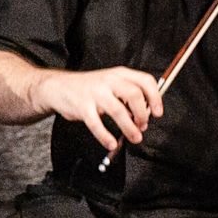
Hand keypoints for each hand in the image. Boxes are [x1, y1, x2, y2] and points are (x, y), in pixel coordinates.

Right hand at [42, 65, 166, 151]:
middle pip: (134, 95)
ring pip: (118, 111)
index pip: (145, 81)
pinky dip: (105, 136)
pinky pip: (97, 124)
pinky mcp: (82, 106)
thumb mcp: (111, 84)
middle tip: (143, 126)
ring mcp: (95, 93)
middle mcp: (109, 81)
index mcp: (119, 74)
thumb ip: (128, 96)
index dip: (155, 98)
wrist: (58, 87)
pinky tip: (111, 143)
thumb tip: (146, 116)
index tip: (158, 113)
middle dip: (143, 114)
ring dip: (129, 128)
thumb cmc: (89, 88)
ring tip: (134, 138)